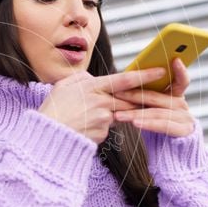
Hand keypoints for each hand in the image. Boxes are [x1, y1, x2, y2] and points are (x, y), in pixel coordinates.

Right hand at [38, 68, 167, 144]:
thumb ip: (82, 79)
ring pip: (117, 115)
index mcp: (93, 87)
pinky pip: (106, 129)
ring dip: (108, 114)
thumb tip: (92, 79)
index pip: (125, 80)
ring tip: (85, 116)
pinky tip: (83, 128)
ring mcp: (103, 120)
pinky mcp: (102, 135)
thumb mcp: (63, 86)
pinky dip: (98, 128)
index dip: (145, 75)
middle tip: (144, 97)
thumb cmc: (52, 109)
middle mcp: (102, 103)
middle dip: (137, 100)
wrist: (46, 136)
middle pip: (128, 100)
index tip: (160, 71)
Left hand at [111, 58, 195, 136]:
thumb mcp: (150, 111)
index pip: (181, 80)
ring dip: (136, 112)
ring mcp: (185, 118)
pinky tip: (135, 123)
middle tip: (116, 93)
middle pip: (158, 97)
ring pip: (158, 112)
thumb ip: (146, 97)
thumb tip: (125, 81)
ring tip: (118, 115)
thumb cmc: (155, 129)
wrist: (170, 154)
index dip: (180, 70)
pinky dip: (149, 123)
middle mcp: (182, 105)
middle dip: (136, 94)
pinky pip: (164, 125)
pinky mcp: (184, 132)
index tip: (175, 60)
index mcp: (176, 96)